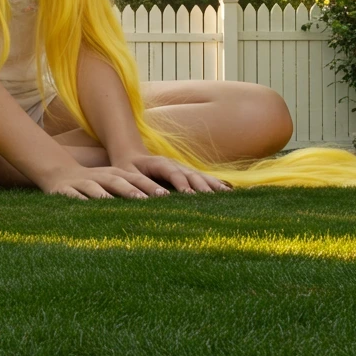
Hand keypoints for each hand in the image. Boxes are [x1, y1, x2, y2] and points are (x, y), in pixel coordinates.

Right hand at [39, 164, 171, 200]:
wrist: (58, 173)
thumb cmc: (93, 183)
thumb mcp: (112, 182)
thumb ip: (131, 190)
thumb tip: (161, 203)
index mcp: (114, 174)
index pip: (135, 179)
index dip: (149, 186)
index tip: (166, 196)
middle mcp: (99, 177)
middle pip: (117, 181)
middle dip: (132, 190)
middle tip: (147, 200)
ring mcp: (81, 183)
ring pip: (94, 188)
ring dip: (104, 195)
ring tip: (114, 204)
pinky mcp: (64, 191)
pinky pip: (72, 196)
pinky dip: (78, 202)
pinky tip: (84, 209)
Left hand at [110, 152, 231, 193]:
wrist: (131, 155)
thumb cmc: (127, 168)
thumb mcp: (128, 176)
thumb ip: (140, 185)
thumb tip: (154, 196)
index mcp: (160, 163)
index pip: (173, 174)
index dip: (182, 184)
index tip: (189, 195)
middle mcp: (175, 164)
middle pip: (192, 174)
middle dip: (203, 186)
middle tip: (214, 199)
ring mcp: (182, 168)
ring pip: (200, 176)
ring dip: (213, 185)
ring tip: (228, 196)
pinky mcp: (186, 173)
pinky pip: (203, 179)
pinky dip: (215, 185)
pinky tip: (228, 191)